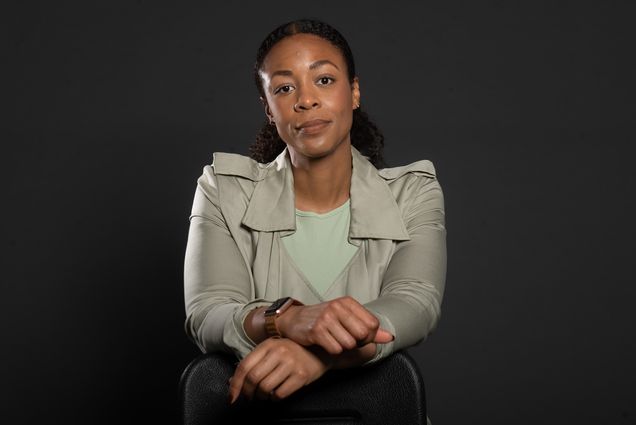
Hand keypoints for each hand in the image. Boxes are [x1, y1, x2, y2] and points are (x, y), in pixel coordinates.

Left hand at [228, 337, 329, 403]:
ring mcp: (291, 363)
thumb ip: (254, 364)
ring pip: (265, 388)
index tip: (232, 396)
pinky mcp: (301, 375)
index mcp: (268, 345)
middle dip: (248, 392)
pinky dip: (274, 398)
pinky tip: (276, 394)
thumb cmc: (293, 352)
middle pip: (253, 378)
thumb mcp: (272, 352)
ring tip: (265, 395)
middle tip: (250, 397)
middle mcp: (279, 351)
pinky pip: (280, 394)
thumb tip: (232, 383)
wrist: (320, 352)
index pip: (244, 366)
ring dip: (262, 396)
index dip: (235, 384)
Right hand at [277, 296, 393, 354]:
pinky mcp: (316, 331)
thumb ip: (370, 328)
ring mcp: (326, 318)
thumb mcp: (346, 318)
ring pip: (350, 344)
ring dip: (344, 347)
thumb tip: (389, 337)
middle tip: (346, 339)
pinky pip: (336, 349)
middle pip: (364, 334)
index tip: (358, 336)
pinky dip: (333, 350)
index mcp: (348, 302)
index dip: (369, 336)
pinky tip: (325, 343)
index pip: (373, 324)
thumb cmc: (323, 320)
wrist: (294, 320)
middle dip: (358, 343)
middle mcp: (338, 307)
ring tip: (334, 340)